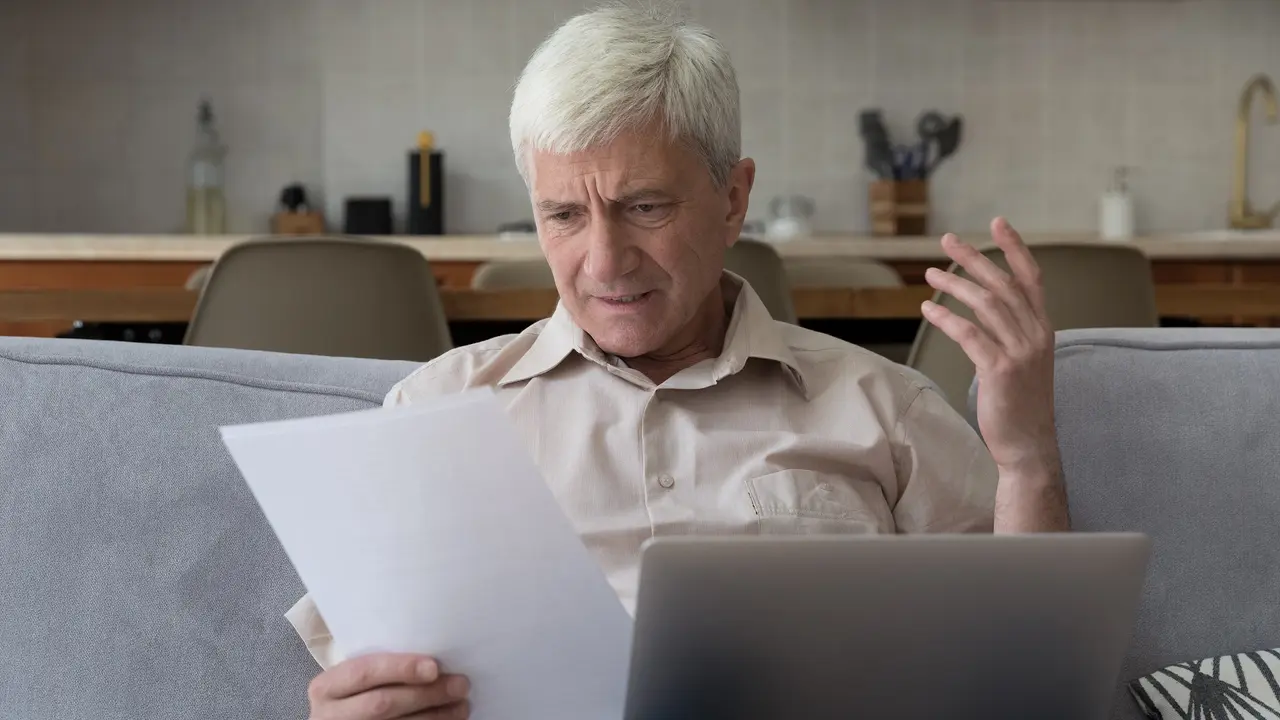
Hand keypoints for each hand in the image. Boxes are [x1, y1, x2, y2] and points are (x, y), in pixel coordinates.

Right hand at [309, 653, 470, 719]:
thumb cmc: (352, 694)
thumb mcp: (352, 680)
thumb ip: (379, 667)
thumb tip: (433, 659)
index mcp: (326, 688)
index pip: (364, 672)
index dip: (400, 668)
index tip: (433, 667)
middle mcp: (331, 715)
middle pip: (383, 704)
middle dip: (426, 694)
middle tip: (460, 685)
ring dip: (436, 717)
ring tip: (462, 705)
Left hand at [919, 217, 1056, 472]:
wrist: (1029, 445)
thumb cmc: (1020, 403)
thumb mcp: (1024, 361)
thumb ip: (1010, 332)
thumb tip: (983, 309)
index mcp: (1043, 329)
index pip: (1032, 278)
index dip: (1015, 248)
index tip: (997, 223)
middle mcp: (1036, 335)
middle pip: (1003, 284)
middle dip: (974, 258)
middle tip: (947, 240)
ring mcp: (1020, 352)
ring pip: (985, 304)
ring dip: (954, 285)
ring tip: (930, 275)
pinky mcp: (1000, 370)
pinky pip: (969, 334)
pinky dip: (947, 318)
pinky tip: (928, 309)